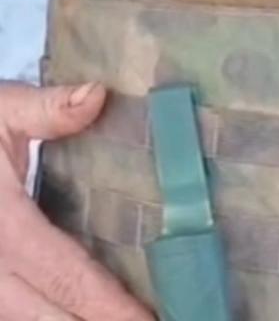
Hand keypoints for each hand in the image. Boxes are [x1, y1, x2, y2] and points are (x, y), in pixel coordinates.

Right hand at [0, 81, 152, 318]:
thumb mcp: (2, 111)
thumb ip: (49, 109)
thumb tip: (97, 94)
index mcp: (3, 226)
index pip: (66, 276)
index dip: (109, 305)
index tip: (148, 319)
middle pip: (49, 318)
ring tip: (123, 318)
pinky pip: (13, 314)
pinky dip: (47, 315)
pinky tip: (80, 313)